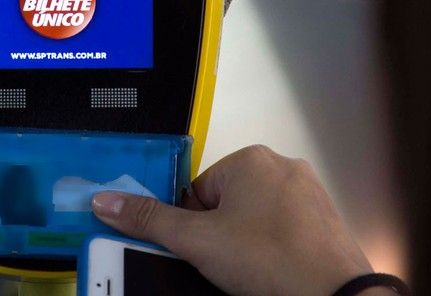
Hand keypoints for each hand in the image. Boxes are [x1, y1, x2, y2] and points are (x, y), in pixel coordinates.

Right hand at [92, 145, 375, 295]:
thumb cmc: (268, 261)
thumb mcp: (197, 242)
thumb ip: (149, 220)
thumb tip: (105, 201)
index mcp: (249, 159)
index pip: (198, 191)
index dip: (193, 227)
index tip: (203, 251)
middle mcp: (282, 165)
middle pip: (227, 203)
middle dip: (221, 235)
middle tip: (227, 264)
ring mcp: (308, 192)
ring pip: (256, 218)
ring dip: (248, 243)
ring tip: (253, 271)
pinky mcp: (325, 219)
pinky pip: (285, 230)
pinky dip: (275, 249)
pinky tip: (275, 272)